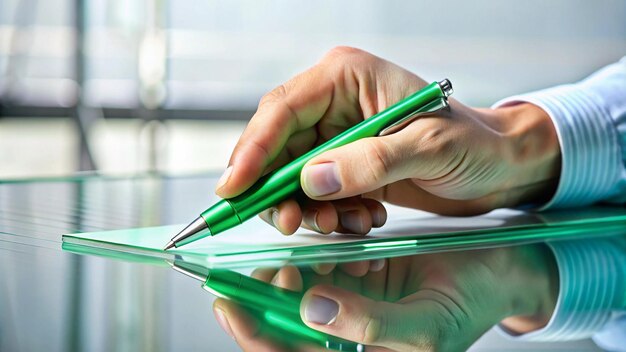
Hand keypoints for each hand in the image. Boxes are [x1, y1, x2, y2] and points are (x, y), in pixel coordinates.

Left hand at [212, 245, 558, 350]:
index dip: (255, 335)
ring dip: (296, 265)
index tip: (230, 303)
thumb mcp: (425, 328)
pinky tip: (340, 239)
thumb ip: (368, 326)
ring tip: (314, 249)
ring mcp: (347, 301)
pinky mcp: (356, 272)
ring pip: (298, 286)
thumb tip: (311, 311)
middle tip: (275, 263)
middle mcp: (344, 334)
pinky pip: (322, 258)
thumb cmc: (471, 305)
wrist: (498, 269)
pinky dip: (321, 245)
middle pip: (282, 322)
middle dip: (269, 294)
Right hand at [216, 46, 560, 234]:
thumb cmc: (475, 145)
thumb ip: (371, 162)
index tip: (235, 188)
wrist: (500, 168)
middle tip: (288, 223)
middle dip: (277, 189)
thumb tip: (311, 180)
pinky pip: (317, 194)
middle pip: (277, 146)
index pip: (282, 110)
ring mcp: (339, 137)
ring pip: (293, 176)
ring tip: (344, 224)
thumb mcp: (429, 148)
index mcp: (347, 77)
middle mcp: (335, 104)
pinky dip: (330, 214)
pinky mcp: (347, 166)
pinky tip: (362, 219)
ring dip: (308, 208)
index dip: (252, 150)